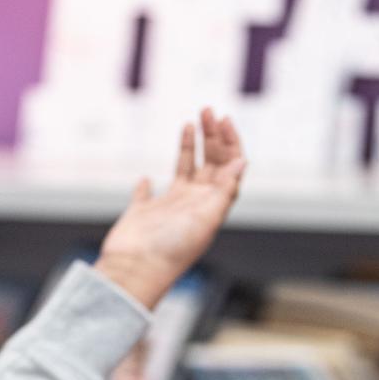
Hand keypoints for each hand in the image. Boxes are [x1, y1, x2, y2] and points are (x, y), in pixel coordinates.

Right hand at [94, 109, 245, 308]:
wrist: (135, 269)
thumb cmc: (172, 248)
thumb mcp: (205, 217)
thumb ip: (224, 190)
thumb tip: (243, 160)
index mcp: (211, 205)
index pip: (229, 169)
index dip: (230, 143)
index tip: (223, 120)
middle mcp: (193, 204)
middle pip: (210, 165)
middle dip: (212, 137)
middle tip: (208, 110)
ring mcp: (168, 208)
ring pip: (183, 171)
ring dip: (189, 147)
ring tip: (190, 121)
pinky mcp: (142, 212)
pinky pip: (147, 195)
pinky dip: (147, 184)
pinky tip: (146, 177)